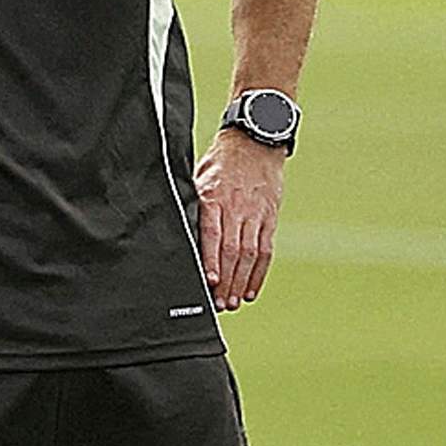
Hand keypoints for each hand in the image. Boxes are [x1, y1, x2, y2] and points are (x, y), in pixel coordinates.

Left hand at [196, 131, 284, 311]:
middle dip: (227, 280)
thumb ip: (192, 204)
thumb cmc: (222, 162)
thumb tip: (176, 229)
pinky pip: (266, 248)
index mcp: (214, 197)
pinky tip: (252, 289)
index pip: (213, 233)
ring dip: (242, 281)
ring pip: (250, 253)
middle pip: (233, 250)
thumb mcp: (199, 177)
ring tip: (234, 302)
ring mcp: (255, 213)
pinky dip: (259, 272)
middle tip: (220, 304)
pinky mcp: (269, 217)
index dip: (212, 259)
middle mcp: (237, 207)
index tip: (210, 281)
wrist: (256, 142)